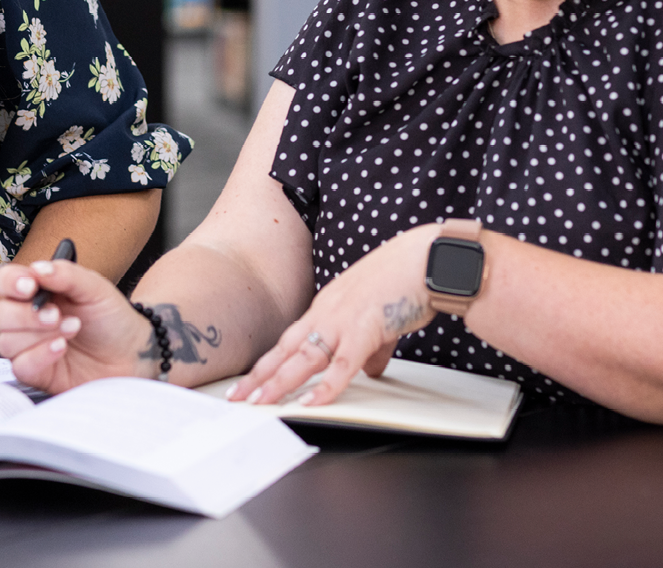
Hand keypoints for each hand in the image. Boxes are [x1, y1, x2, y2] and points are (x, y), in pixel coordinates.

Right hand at [0, 257, 155, 391]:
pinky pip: (21, 366)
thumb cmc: (111, 317)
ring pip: (6, 342)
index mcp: (36, 292)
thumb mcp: (95, 288)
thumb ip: (67, 274)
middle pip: (0, 315)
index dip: (11, 283)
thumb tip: (38, 268)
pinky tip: (62, 348)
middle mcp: (27, 319)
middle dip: (26, 315)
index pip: (5, 282)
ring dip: (38, 335)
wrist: (132, 353)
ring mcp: (29, 347)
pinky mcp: (37, 373)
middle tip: (56, 314)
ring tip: (72, 329)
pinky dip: (40, 355)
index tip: (30, 286)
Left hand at [231, 224, 436, 407]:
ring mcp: (343, 320)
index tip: (251, 381)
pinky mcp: (365, 329)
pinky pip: (341, 364)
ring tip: (260, 402)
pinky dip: (325, 386)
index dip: (269, 362)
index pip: (289, 340)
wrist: (426, 259)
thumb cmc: (404, 279)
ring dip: (280, 382)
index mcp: (327, 307)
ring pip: (304, 358)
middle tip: (236, 397)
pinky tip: (310, 402)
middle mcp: (327, 313)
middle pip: (286, 349)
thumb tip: (369, 369)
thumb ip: (371, 346)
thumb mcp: (379, 316)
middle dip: (260, 376)